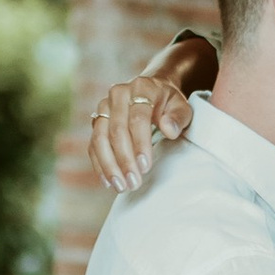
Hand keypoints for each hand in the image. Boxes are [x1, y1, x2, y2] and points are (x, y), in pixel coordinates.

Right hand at [89, 70, 194, 192]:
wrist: (152, 91)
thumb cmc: (168, 103)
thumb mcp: (181, 107)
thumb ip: (178, 117)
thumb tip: (169, 129)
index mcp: (141, 88)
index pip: (138, 118)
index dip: (140, 143)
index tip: (145, 166)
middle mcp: (118, 95)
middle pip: (116, 130)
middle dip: (125, 160)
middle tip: (134, 182)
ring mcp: (104, 108)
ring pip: (100, 138)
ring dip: (109, 165)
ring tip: (121, 186)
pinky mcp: (97, 121)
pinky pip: (93, 145)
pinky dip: (99, 164)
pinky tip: (108, 181)